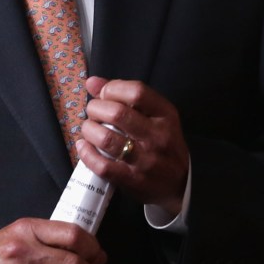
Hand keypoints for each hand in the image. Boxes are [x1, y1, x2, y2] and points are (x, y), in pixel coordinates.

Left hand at [78, 76, 189, 217]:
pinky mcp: (133, 180)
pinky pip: (103, 165)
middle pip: (117, 114)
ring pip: (107, 139)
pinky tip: (84, 147)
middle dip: (95, 109)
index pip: (137, 92)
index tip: (104, 93)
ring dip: (89, 130)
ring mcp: (146, 160)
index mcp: (166, 115)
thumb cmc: (163, 142)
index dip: (112, 88)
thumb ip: (127, 96)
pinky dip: (87, 153)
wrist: (180, 182)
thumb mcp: (156, 116)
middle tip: (93, 112)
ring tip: (89, 129)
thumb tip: (92, 82)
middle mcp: (158, 136)